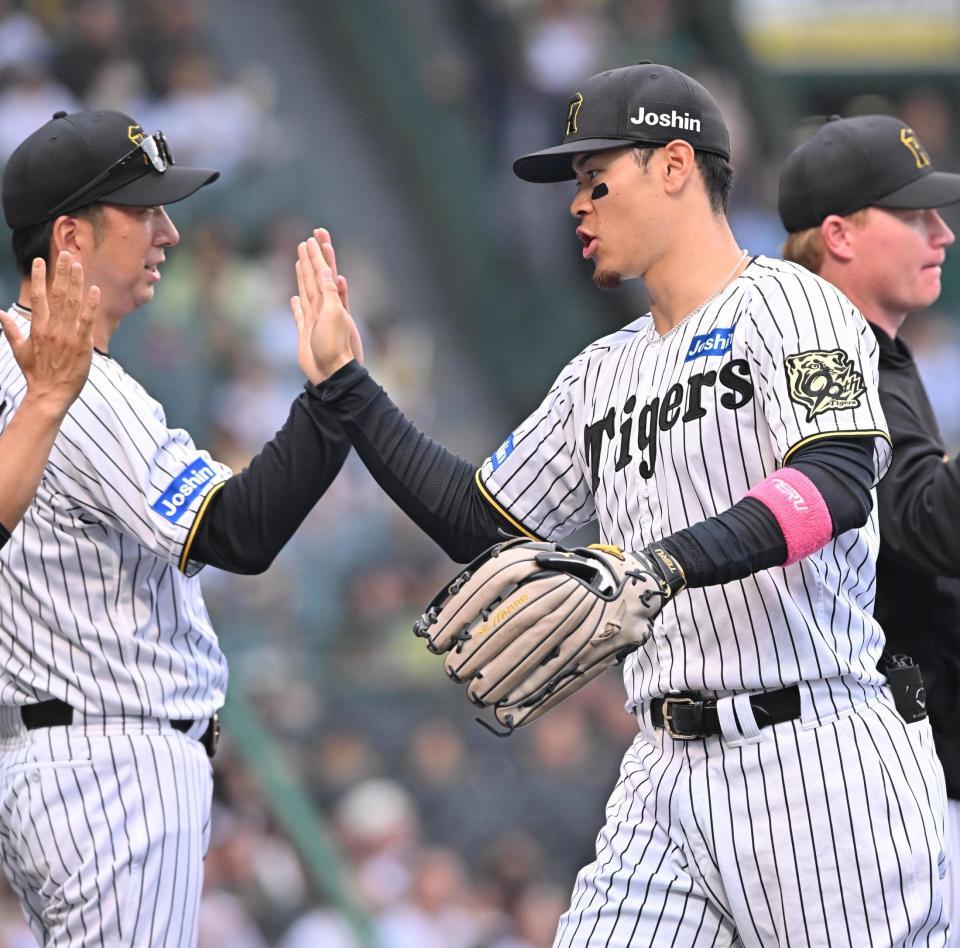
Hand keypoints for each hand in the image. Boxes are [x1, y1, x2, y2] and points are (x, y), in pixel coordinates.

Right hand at [0, 253, 98, 415]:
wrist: (49, 394)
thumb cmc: (36, 373)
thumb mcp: (19, 350)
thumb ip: (10, 330)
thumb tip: (0, 313)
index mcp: (38, 328)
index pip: (38, 297)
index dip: (40, 278)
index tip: (41, 261)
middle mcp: (52, 328)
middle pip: (57, 295)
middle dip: (62, 273)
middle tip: (67, 254)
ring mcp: (67, 336)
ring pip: (72, 304)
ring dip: (75, 283)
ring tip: (78, 264)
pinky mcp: (82, 345)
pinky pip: (86, 321)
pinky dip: (90, 306)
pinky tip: (94, 290)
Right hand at [290, 228, 364, 383]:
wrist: (332, 374)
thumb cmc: (336, 347)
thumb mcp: (335, 314)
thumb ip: (330, 292)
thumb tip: (327, 269)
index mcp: (332, 302)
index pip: (325, 271)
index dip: (320, 254)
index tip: (315, 236)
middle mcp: (323, 307)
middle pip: (316, 277)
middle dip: (313, 258)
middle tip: (308, 239)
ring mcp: (314, 319)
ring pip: (308, 292)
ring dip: (304, 276)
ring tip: (301, 261)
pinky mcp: (306, 333)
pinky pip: (300, 314)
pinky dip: (297, 305)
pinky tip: (294, 298)